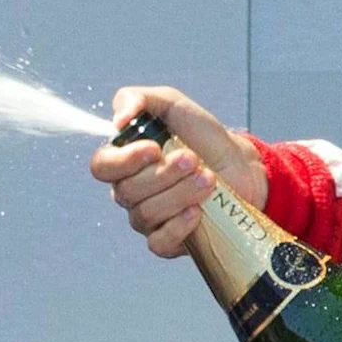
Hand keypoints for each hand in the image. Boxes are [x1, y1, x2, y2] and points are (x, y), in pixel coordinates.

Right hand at [90, 85, 263, 258]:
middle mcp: (131, 191)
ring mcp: (147, 218)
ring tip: (207, 178)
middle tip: (193, 159)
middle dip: (164, 174)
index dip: (124, 161)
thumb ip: (138, 99)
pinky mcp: (167, 241)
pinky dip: (178, 226)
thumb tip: (118, 118)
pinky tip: (197, 211)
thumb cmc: (202, 137)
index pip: (102, 166)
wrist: (239, 166)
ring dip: (180, 193)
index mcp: (125, 160)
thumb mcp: (171, 105)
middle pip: (127, 191)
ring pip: (146, 214)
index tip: (154, 149)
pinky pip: (159, 242)